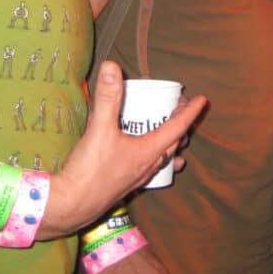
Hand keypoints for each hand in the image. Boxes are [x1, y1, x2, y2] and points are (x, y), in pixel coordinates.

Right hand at [39, 61, 206, 238]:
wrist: (70, 206)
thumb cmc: (89, 170)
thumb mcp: (98, 129)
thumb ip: (107, 98)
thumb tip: (112, 67)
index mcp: (148, 151)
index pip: (177, 128)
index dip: (190, 112)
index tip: (202, 100)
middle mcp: (148, 166)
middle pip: (173, 143)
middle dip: (181, 125)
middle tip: (181, 108)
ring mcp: (137, 178)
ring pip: (163, 159)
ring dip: (171, 145)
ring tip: (174, 135)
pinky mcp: (124, 186)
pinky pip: (149, 170)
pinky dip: (155, 159)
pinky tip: (146, 158)